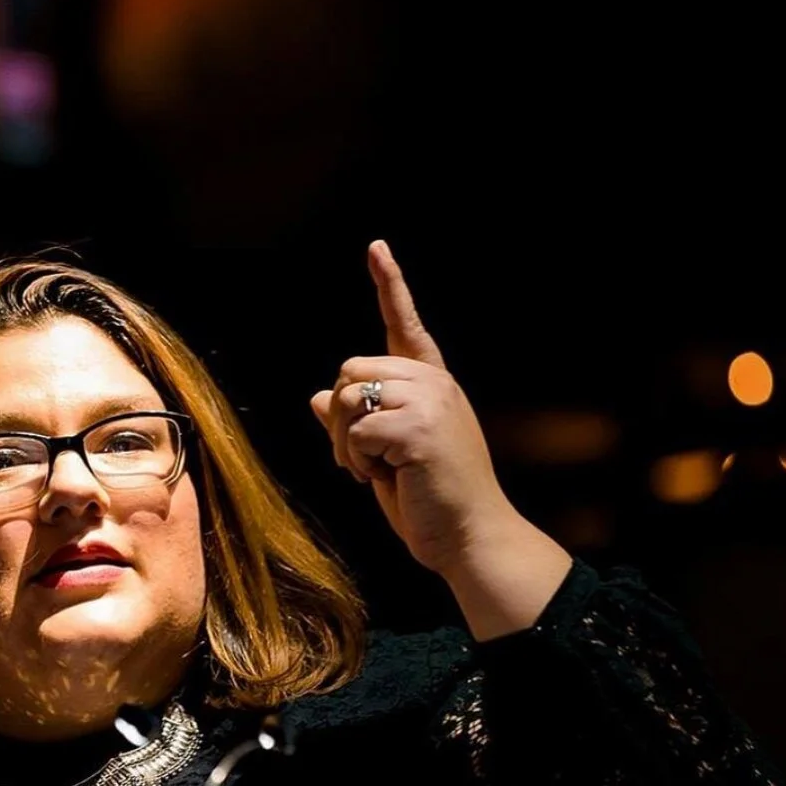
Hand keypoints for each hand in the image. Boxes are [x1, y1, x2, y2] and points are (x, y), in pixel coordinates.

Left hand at [311, 240, 515, 579]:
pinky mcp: (417, 426)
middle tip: (356, 460)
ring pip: (347, 395)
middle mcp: (433, 383)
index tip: (376, 248)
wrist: (470, 536)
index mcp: (431, 385)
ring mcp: (429, 400)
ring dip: (343, 441)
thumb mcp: (386, 456)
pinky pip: (354, 429)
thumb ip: (358, 423)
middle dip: (338, 417)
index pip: (405, 325)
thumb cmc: (431, 501)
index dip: (390, 285)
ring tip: (370, 471)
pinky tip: (382, 477)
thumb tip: (316, 397)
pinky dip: (355, 459)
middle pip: (350, 368)